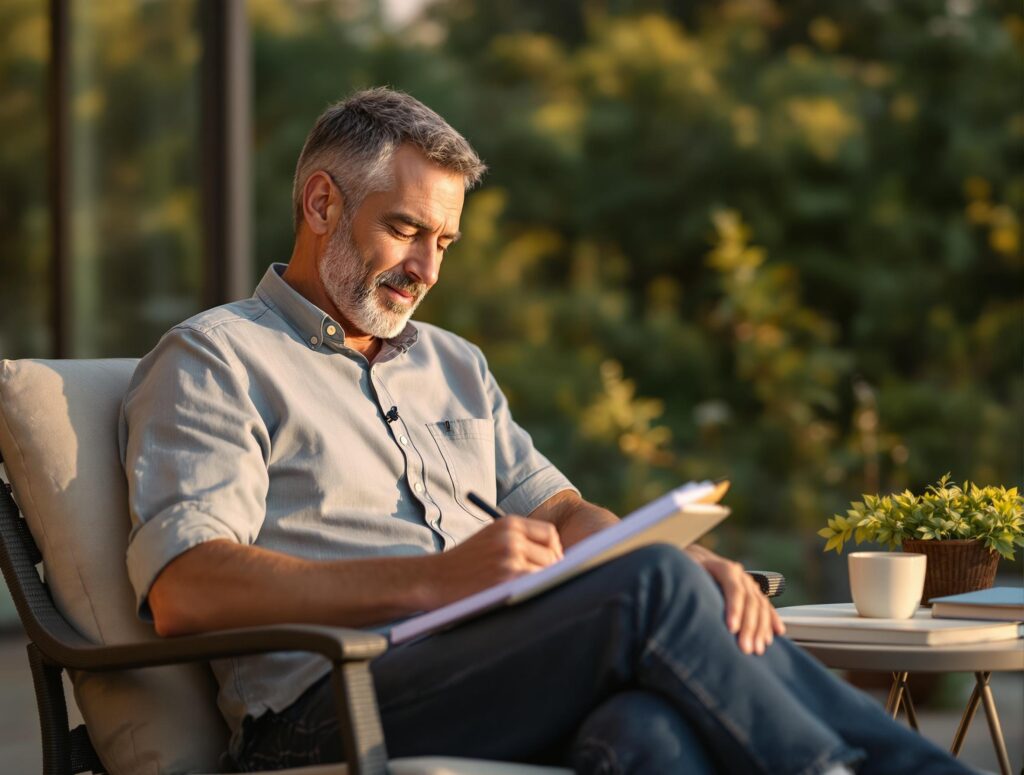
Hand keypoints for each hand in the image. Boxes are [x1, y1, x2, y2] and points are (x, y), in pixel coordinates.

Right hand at [427, 517, 563, 607]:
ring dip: (543, 582)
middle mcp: (511, 536)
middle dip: (553, 570)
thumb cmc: (462, 564)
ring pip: (548, 571)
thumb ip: (517, 542)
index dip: (554, 551)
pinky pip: (536, 584)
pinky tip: (524, 597)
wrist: (433, 578)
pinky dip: (534, 591)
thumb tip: (554, 558)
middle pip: (552, 553)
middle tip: (545, 584)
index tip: (550, 565)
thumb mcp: (490, 539)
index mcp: (508, 523)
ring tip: (532, 591)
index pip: (549, 534)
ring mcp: (510, 556)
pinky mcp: (507, 578)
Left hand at [685, 544, 785, 654]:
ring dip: (761, 629)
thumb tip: (684, 605)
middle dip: (749, 627)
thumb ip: (688, 585)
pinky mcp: (753, 592)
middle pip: (750, 601)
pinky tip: (777, 633)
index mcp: (722, 567)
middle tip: (745, 649)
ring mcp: (748, 583)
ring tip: (757, 649)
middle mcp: (739, 574)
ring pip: (760, 606)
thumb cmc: (686, 569)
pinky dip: (772, 620)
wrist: (697, 559)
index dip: (734, 609)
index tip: (731, 629)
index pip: (734, 588)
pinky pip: (766, 606)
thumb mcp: (685, 572)